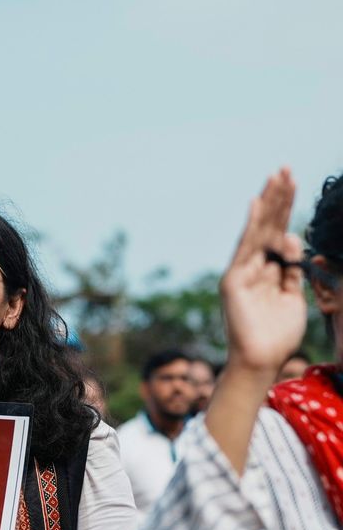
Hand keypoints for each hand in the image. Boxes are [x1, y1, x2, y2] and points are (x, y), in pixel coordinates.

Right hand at [220, 168, 306, 374]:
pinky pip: (245, 248)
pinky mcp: (234, 280)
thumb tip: (292, 237)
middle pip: (268, 226)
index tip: (294, 183)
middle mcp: (253, 266)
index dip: (286, 209)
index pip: (278, 233)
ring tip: (278, 176)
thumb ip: (292, 268)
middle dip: (279, 198)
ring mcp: (242, 272)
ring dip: (269, 203)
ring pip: (259, 230)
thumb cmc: (278, 335)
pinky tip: (258, 204)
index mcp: (268, 270)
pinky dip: (251, 226)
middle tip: (286, 168)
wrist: (262, 361)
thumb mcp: (294, 296)